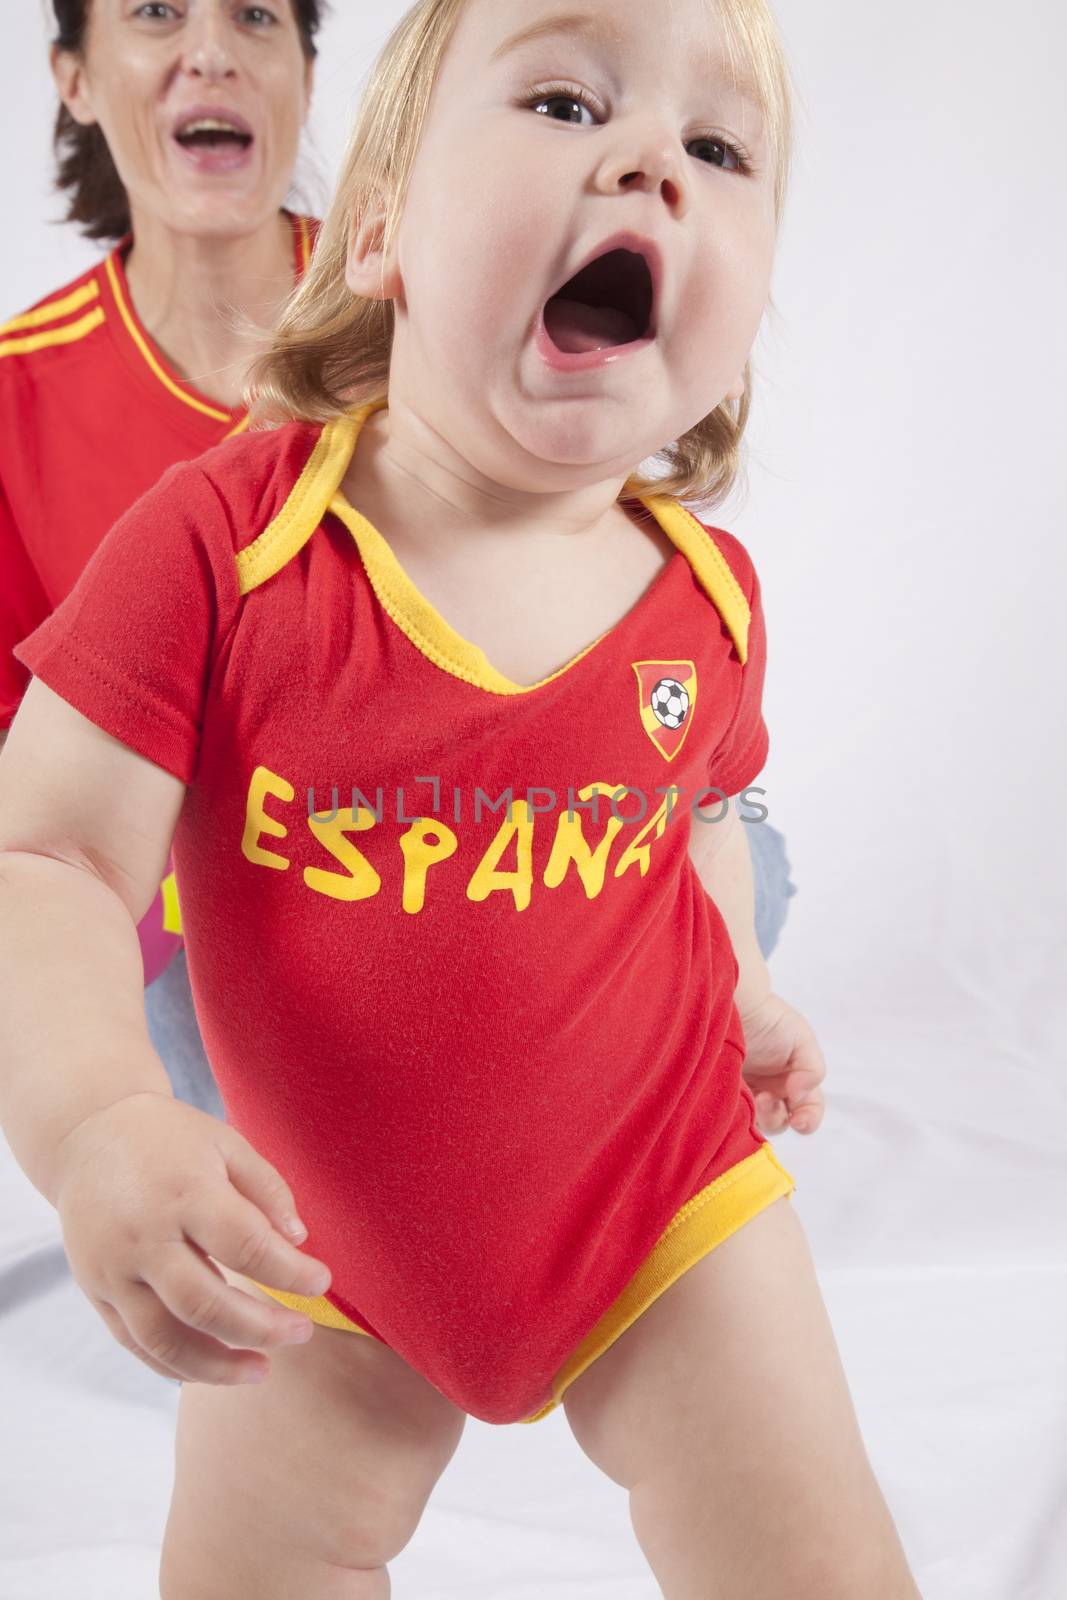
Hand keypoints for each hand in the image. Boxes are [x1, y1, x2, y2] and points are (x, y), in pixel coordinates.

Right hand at [54, 1091, 332, 1385]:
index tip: (322, 1282)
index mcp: (184, 1193)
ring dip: (218, 1366)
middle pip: (205, 1303)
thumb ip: (267, 1189)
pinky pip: (135, 1344)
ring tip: (262, 1370)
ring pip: (165, 1339)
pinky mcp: (96, 1291)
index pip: (245, 1244)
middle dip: (262, 1328)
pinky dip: (175, 1366)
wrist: (87, 1135)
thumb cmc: (169, 1139)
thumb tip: (299, 1241)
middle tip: (302, 1332)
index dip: (289, 1272)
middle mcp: (144, 1237)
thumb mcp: (225, 1143)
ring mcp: (113, 1270)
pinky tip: (214, 1368)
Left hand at [738, 992, 825, 1136]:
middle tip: (764, 1099)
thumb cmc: (768, 1018)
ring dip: (757, 1118)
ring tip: (750, 1097)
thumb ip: (812, 1070)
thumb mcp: (802, 1039)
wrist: (732, 1004)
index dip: (808, 1120)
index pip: (808, 1109)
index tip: (798, 1121)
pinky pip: (731, 1118)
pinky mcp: (721, 1094)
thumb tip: (798, 1096)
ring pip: (756, 1124)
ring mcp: (745, 1092)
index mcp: (793, 1078)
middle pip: (780, 1121)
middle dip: (776, 1117)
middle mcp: (770, 1088)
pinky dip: (736, 1117)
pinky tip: (735, 1100)